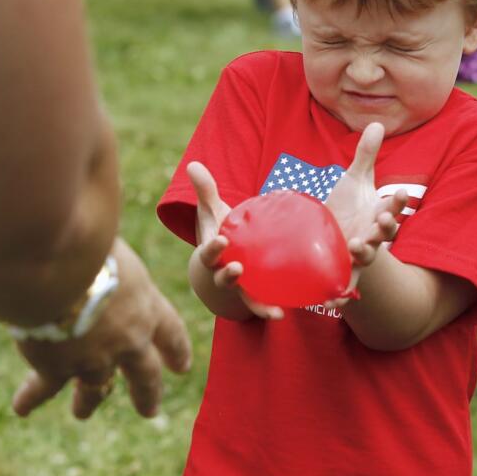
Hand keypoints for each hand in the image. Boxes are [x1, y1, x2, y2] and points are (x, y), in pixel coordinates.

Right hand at [11, 237, 191, 419]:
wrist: (53, 262)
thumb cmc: (85, 233)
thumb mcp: (109, 231)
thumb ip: (107, 226)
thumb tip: (101, 169)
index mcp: (147, 304)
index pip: (169, 330)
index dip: (175, 348)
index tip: (183, 367)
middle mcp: (128, 338)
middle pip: (145, 373)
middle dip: (147, 391)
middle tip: (149, 409)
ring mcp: (94, 358)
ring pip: (96, 389)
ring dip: (89, 402)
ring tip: (83, 413)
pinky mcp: (59, 367)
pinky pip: (45, 387)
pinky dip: (32, 396)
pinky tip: (22, 407)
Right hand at [186, 161, 283, 320]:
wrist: (223, 259)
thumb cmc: (220, 230)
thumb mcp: (211, 211)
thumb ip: (205, 190)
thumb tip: (193, 164)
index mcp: (211, 253)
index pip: (208, 252)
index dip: (213, 249)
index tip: (221, 241)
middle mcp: (221, 273)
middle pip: (222, 277)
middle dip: (228, 275)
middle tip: (236, 269)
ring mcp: (238, 287)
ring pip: (244, 296)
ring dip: (255, 303)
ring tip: (272, 310)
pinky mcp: (253, 294)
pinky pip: (260, 303)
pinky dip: (269, 309)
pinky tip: (283, 311)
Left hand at [324, 123, 407, 305]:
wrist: (329, 232)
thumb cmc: (346, 204)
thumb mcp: (355, 178)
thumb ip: (366, 154)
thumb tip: (376, 123)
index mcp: (378, 213)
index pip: (393, 207)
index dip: (397, 202)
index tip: (401, 192)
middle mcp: (373, 235)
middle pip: (384, 233)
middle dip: (386, 226)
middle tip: (384, 219)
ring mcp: (359, 253)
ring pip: (367, 257)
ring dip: (365, 253)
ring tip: (358, 246)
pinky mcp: (341, 269)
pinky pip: (343, 285)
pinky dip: (338, 294)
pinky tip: (329, 302)